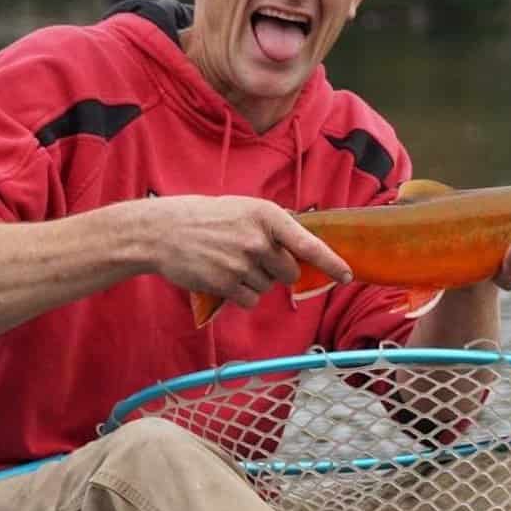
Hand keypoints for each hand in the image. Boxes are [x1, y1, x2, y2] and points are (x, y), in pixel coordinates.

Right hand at [143, 195, 351, 309]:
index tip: (347, 276)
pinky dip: (240, 295)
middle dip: (277, 271)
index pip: (309, 244)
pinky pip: (250, 300)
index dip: (331, 263)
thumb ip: (273, 228)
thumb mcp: (244, 210)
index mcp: (268, 216)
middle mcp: (259, 239)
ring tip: (228, 262)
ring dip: (254, 282)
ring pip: (267, 288)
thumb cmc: (206, 218)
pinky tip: (222, 278)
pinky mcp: (227, 284)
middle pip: (289, 272)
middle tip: (251, 258)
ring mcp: (243, 263)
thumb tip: (300, 252)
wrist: (163, 231)